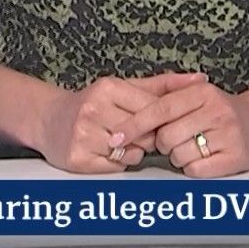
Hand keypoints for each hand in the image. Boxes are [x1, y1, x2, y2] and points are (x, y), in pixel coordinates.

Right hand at [33, 73, 202, 173]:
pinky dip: (116, 164)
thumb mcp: (124, 87)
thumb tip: (200, 79)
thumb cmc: (93, 104)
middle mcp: (94, 109)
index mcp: (108, 88)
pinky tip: (104, 152)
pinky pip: (115, 168)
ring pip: (132, 154)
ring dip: (131, 153)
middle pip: (144, 134)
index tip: (153, 122)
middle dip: (145, 138)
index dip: (158, 121)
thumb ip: (164, 85)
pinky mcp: (77, 159)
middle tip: (132, 133)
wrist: (48, 120)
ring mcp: (84, 135)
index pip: (153, 110)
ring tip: (116, 142)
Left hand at [116, 79, 248, 177]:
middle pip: (166, 137)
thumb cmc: (223, 111)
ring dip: (179, 157)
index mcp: (202, 92)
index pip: (159, 110)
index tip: (117, 136)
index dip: (135, 125)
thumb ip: (167, 102)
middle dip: (163, 144)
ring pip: (179, 156)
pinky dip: (193, 168)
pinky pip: (196, 170)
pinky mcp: (235, 157)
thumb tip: (130, 120)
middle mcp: (216, 111)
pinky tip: (204, 158)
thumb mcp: (198, 95)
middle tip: (175, 141)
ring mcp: (228, 134)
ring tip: (194, 148)